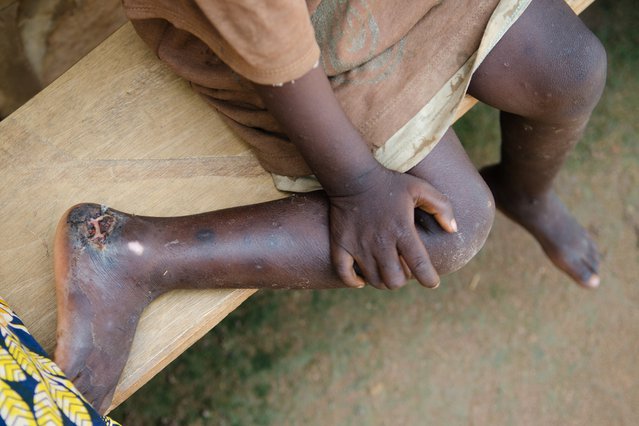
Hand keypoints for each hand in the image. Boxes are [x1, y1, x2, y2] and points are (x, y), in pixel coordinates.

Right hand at [328, 167, 456, 289]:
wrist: (353, 175)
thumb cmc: (389, 183)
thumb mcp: (421, 188)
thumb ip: (442, 207)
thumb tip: (453, 229)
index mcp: (402, 230)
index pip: (420, 265)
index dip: (429, 279)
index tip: (432, 281)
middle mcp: (381, 242)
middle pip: (395, 280)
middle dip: (403, 279)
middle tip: (404, 268)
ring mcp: (359, 245)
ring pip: (374, 280)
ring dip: (383, 280)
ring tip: (386, 269)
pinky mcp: (341, 245)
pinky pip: (344, 274)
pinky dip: (354, 281)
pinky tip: (362, 278)